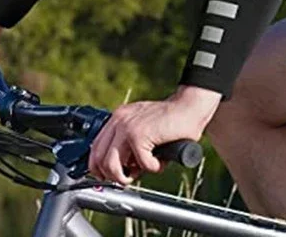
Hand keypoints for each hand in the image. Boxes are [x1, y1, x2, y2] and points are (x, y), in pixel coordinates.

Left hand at [88, 85, 221, 184]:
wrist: (189, 107)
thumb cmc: (171, 122)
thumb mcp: (143, 129)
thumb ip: (128, 144)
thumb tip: (119, 170)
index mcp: (118, 118)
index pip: (95, 147)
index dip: (100, 168)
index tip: (110, 177)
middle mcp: (119, 120)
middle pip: (98, 159)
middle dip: (112, 176)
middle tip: (128, 178)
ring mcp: (127, 126)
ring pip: (112, 165)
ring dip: (127, 176)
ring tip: (142, 172)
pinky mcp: (140, 134)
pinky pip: (141, 164)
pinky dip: (153, 168)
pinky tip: (161, 161)